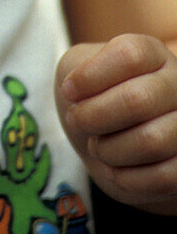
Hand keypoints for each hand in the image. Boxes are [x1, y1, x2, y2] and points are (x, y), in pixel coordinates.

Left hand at [55, 34, 176, 213]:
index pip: (129, 55)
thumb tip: (81, 93)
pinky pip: (164, 177)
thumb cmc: (94, 94)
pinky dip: (129, 179)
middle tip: (77, 121)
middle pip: (137, 100)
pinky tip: (114, 170)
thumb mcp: (78, 67)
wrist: (113, 136)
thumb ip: (77, 68)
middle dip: (94, 117)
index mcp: (152, 54)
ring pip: (151, 141)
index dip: (91, 76)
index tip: (69, 90)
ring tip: (97, 146)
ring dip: (110, 150)